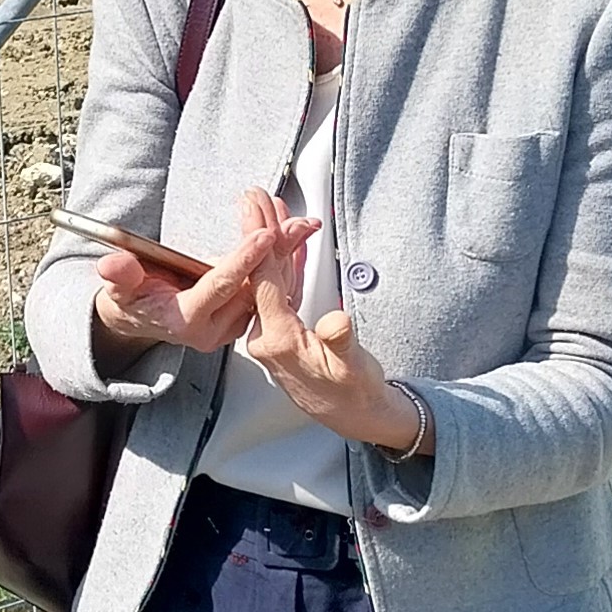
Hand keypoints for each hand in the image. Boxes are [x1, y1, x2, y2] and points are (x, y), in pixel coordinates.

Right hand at [90, 189, 298, 364]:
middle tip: (293, 222)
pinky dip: (288, 263)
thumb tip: (113, 266)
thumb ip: (120, 276)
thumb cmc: (133, 300)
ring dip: (286, 253)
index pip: (220, 287)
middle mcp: (215, 328)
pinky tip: (299, 240)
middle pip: (253, 287)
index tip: (262, 235)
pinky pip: (273, 292)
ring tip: (300, 222)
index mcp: (186, 320)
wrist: (141, 318)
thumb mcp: (119, 288)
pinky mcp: (245, 318)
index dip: (242, 260)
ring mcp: (233, 325)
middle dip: (275, 251)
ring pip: (269, 289)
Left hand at [241, 215, 426, 449]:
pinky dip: (285, 263)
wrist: (358, 417)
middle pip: (259, 274)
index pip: (264, 281)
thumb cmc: (356, 394)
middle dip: (258, 232)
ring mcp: (275, 332)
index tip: (256, 209)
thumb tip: (335, 322)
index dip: (261, 242)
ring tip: (272, 206)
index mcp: (277, 340)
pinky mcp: (286, 331)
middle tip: (254, 194)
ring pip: (269, 279)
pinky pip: (281, 290)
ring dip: (271, 243)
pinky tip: (289, 241)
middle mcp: (267, 335)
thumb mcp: (354, 368)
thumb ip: (341, 343)